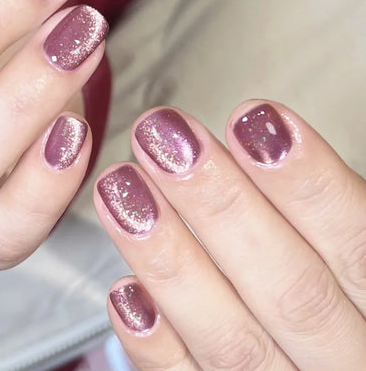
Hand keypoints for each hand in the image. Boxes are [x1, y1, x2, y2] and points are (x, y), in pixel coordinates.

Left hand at [94, 101, 365, 369]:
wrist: (330, 365)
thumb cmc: (341, 295)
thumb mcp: (355, 257)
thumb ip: (327, 215)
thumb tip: (269, 135)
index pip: (357, 246)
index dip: (306, 183)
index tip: (253, 118)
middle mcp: (345, 363)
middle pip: (291, 290)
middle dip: (222, 206)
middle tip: (164, 140)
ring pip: (232, 342)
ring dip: (171, 259)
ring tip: (122, 186)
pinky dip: (158, 347)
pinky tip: (124, 291)